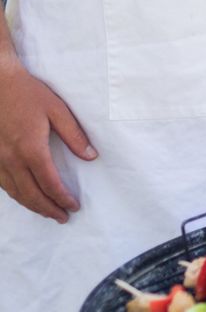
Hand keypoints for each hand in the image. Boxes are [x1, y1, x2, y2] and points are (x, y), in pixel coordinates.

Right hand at [0, 57, 96, 222]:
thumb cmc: (28, 94)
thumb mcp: (57, 109)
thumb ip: (75, 135)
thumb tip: (91, 156)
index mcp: (31, 149)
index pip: (49, 183)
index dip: (62, 198)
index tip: (74, 206)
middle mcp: (11, 160)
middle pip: (31, 194)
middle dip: (48, 209)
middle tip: (63, 217)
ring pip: (15, 193)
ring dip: (33, 206)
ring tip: (49, 212)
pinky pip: (4, 185)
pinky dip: (17, 195)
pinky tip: (26, 197)